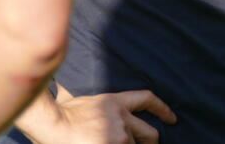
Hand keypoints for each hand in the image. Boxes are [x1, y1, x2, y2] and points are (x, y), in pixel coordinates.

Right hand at [31, 85, 176, 143]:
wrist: (53, 123)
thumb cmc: (58, 113)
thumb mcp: (75, 97)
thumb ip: (84, 98)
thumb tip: (64, 86)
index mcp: (114, 101)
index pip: (146, 99)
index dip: (162, 109)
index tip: (172, 118)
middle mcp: (122, 118)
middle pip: (150, 133)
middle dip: (152, 142)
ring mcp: (119, 135)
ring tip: (111, 142)